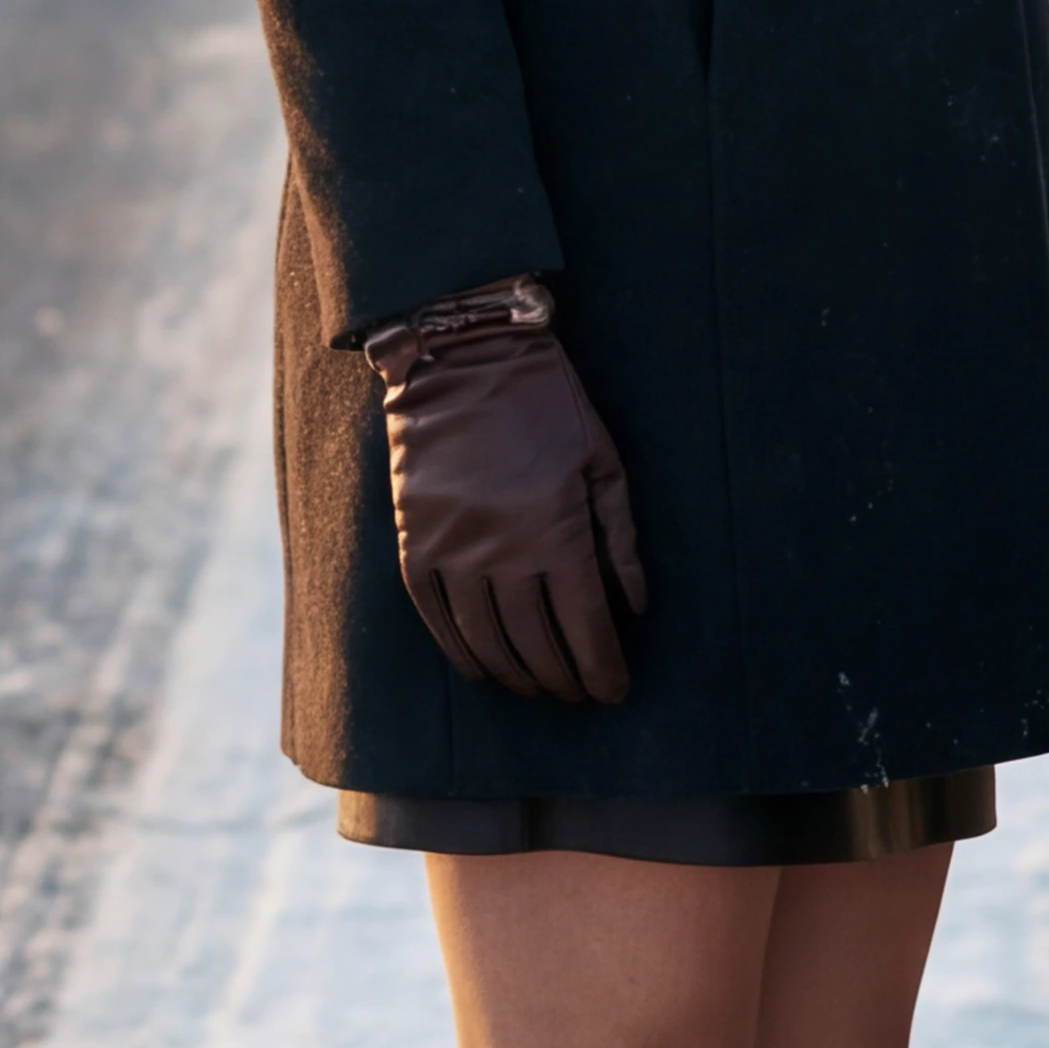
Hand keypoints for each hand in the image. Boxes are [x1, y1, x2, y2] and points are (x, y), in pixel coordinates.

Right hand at [362, 277, 646, 703]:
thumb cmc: (546, 404)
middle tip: (579, 693)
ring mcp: (452, 548)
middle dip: (563, 677)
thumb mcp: (602, 461)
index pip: (584, 625)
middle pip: (536, 642)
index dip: (602, 667)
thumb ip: (621, 539)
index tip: (614, 691)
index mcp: (557, 529)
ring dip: (515, 674)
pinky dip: (460, 650)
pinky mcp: (414, 541)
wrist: (461, 355)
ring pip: (485, 639)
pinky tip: (483, 667)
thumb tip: (634, 607)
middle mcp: (502, 549)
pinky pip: (435, 615)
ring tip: (538, 688)